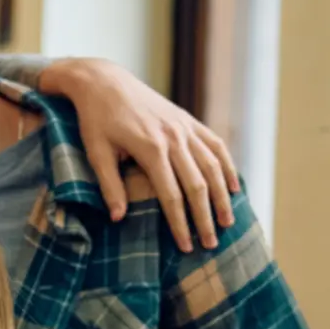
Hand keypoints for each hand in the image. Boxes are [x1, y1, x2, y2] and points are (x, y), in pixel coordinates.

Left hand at [46, 58, 240, 251]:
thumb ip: (109, 185)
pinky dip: (227, 166)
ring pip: (213, 167)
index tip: (186, 245)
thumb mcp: (96, 152)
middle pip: (198, 185)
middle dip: (205, 217)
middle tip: (210, 244)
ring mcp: (185, 128)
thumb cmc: (95, 120)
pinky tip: (234, 187)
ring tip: (227, 222)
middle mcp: (174, 138)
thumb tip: (118, 219)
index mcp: (151, 148)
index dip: (180, 223)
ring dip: (222, 196)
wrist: (104, 83)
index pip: (172, 195)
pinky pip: (215, 145)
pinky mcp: (188, 121)